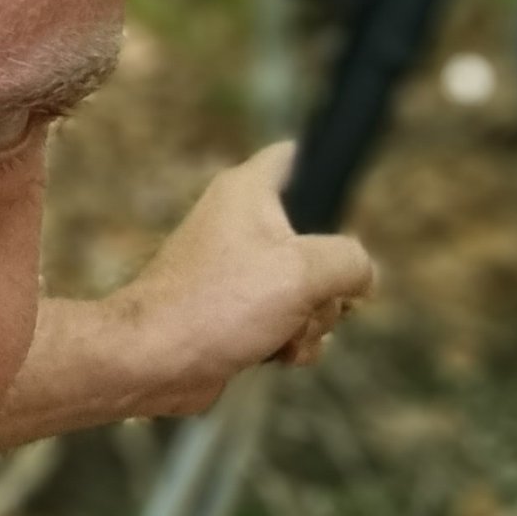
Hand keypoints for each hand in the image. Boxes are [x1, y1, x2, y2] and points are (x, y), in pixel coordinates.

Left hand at [114, 141, 374, 415]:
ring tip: (285, 331)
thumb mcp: (304, 271)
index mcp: (248, 190)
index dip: (329, 169)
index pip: (298, 154)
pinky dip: (291, 339)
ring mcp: (237, 270)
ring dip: (313, 318)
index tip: (347, 200)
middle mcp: (240, 223)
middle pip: (319, 239)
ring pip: (308, 287)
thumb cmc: (218, 304)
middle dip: (330, 281)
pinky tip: (277, 354)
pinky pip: (287, 318)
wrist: (154, 361)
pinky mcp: (235, 311)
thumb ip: (350, 260)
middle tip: (311, 294)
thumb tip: (362, 276)